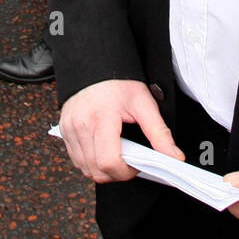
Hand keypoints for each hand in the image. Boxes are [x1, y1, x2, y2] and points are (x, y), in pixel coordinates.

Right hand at [58, 79, 184, 182]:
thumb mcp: (144, 103)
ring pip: (85, 169)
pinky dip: (91, 162)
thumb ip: (160, 133)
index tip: (136, 165)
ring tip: (117, 153)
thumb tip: (174, 157)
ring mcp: (69, 129)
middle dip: (116, 173)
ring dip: (103, 170)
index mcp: (101, 118)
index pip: (109, 162)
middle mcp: (81, 125)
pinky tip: (103, 149)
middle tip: (129, 160)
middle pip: (97, 171)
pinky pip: (76, 160)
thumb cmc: (119, 82)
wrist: (95, 65)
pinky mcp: (64, 131)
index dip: (126, 172)